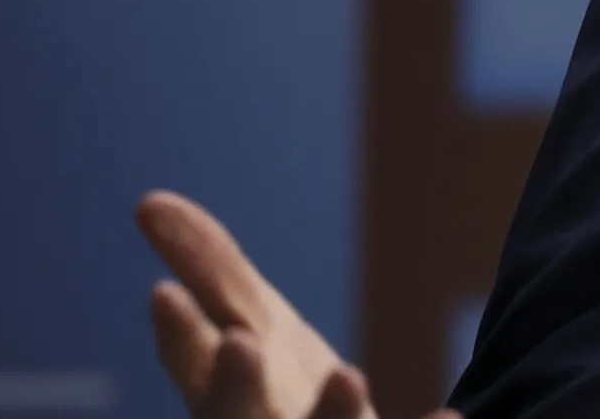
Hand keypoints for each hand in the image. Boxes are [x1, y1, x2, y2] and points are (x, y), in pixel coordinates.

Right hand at [136, 190, 460, 418]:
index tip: (163, 294)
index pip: (192, 368)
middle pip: (237, 417)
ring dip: (330, 416)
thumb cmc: (285, 398)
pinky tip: (449, 417)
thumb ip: (211, 272)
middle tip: (239, 344)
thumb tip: (150, 201)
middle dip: (234, 388)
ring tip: (348, 376)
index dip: (179, 337)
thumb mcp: (256, 327)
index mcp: (226, 396)